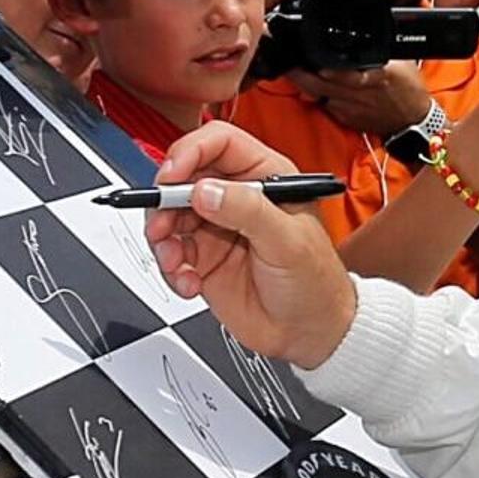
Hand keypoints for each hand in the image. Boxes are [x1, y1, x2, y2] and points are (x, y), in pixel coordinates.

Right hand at [145, 122, 360, 367]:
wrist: (310, 333)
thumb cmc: (316, 282)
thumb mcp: (287, 241)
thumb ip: (246, 211)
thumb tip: (204, 191)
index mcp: (264, 177)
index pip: (218, 143)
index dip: (190, 153)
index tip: (172, 177)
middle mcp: (236, 197)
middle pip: (183, 178)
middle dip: (165, 201)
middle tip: (163, 226)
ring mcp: (216, 228)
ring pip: (169, 216)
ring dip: (163, 239)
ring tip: (176, 262)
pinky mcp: (202, 259)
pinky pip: (170, 252)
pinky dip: (171, 268)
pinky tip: (189, 282)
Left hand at [300, 60, 432, 136]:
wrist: (414, 120)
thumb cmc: (409, 89)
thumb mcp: (401, 61)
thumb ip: (380, 49)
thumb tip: (365, 33)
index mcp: (374, 76)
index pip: (342, 72)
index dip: (321, 67)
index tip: (303, 57)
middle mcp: (359, 94)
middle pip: (319, 85)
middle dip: (299, 74)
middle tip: (287, 62)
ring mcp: (351, 108)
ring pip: (319, 95)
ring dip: (305, 84)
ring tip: (295, 70)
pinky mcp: (347, 119)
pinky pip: (327, 105)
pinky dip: (320, 96)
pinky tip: (316, 86)